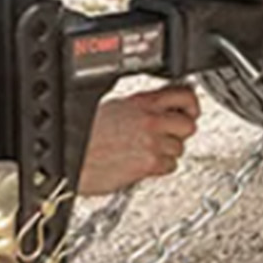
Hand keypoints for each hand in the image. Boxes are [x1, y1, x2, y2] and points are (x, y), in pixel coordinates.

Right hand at [79, 85, 201, 194]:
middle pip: (189, 125)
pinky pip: (170, 166)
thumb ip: (140, 108)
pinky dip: (160, 167)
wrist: (71, 159)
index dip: (191, 105)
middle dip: (180, 132)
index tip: (189, 111)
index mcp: (141, 102)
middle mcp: (150, 120)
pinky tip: (143, 164)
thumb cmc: (84, 137)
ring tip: (147, 152)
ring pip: (180, 148)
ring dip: (168, 152)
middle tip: (168, 136)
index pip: (184, 95)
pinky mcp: (149, 163)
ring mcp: (152, 142)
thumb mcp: (113, 108)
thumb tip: (158, 110)